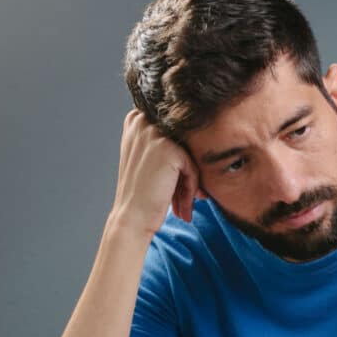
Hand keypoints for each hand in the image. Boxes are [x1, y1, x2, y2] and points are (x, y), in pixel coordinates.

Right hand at [110, 109, 203, 236]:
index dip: (179, 161)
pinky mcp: (168, 148)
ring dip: (190, 184)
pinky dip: (191, 189)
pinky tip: (182, 208)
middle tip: (183, 200)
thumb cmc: (142, 192)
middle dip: (187, 173)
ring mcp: (154, 133)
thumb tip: (204, 132)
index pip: (176, 134)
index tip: (175, 186)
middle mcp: (142, 120)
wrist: (131, 218)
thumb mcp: (149, 157)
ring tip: (183, 206)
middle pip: (184, 144)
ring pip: (190, 157)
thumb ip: (167, 141)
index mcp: (136, 119)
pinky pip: (193, 168)